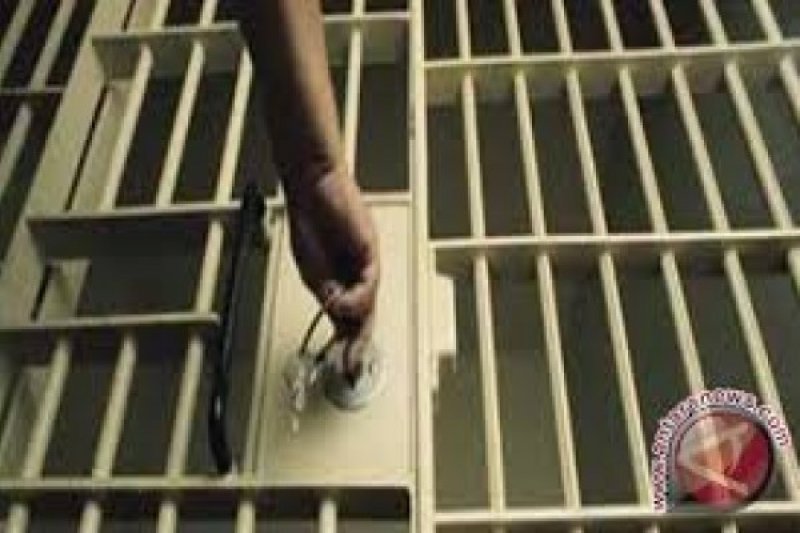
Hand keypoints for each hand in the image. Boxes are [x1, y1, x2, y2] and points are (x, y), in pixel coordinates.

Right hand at [286, 167, 379, 369]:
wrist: (313, 186)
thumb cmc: (310, 219)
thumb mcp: (311, 268)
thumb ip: (325, 292)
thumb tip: (336, 313)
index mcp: (339, 284)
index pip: (348, 322)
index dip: (346, 346)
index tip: (342, 368)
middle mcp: (355, 278)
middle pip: (363, 320)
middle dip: (358, 348)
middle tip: (354, 371)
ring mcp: (364, 266)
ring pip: (368, 307)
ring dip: (356, 329)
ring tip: (348, 346)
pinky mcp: (370, 252)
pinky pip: (367, 284)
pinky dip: (355, 298)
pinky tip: (342, 304)